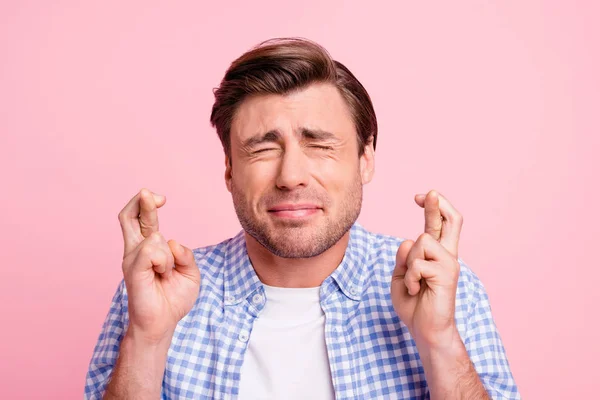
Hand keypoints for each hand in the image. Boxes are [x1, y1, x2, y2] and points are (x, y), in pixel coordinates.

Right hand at [118, 188, 200, 343]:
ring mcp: (132, 259)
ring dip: (169, 255)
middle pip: (128, 216)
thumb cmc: (174, 298)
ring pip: (154, 237)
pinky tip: (162, 273)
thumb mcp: (190, 273)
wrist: (163, 323)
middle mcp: (136, 250)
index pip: (140, 219)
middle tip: (149, 193)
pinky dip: (164, 261)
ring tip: (165, 274)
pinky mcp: (132, 269)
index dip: (147, 204)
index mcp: (149, 248)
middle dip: (141, 201)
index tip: (160, 198)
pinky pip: (151, 251)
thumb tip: (173, 242)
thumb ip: (186, 254)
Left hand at [391, 190, 462, 346]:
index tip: (420, 196)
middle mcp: (447, 255)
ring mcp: (449, 263)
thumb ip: (403, 258)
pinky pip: (417, 263)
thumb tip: (408, 240)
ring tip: (413, 284)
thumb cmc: (413, 304)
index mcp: (436, 254)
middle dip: (438, 204)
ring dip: (408, 263)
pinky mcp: (447, 274)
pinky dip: (409, 278)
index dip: (432, 207)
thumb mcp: (400, 276)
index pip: (439, 224)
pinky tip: (415, 290)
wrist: (425, 330)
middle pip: (451, 220)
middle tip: (429, 192)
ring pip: (420, 241)